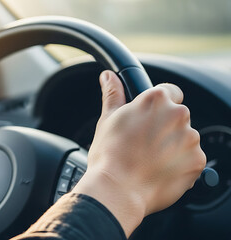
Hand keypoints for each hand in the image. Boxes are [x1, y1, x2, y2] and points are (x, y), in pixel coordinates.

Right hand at [72, 70, 205, 236]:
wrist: (117, 189)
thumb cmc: (109, 154)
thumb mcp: (108, 119)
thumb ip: (113, 94)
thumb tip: (108, 76)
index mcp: (156, 100)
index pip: (170, 92)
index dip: (158, 106)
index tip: (149, 119)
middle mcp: (177, 114)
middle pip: (178, 116)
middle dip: (165, 127)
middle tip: (144, 143)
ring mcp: (190, 138)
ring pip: (185, 138)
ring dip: (173, 146)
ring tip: (150, 160)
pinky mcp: (197, 161)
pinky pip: (191, 159)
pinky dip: (180, 165)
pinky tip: (159, 171)